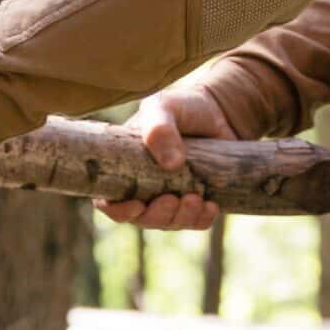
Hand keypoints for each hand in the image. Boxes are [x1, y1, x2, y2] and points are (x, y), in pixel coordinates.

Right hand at [96, 85, 240, 231]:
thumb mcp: (164, 107)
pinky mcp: (196, 202)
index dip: (118, 210)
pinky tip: (211, 206)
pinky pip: (196, 222)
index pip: (110, 200)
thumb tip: (172, 164)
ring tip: (197, 199)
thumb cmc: (181, 107)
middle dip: (157, 216)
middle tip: (172, 199)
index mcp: (125, 167)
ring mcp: (170, 197)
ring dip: (181, 218)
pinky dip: (202, 219)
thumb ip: (159, 128)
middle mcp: (144, 187)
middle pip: (141, 218)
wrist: (220, 112)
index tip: (137, 206)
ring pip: (169, 222)